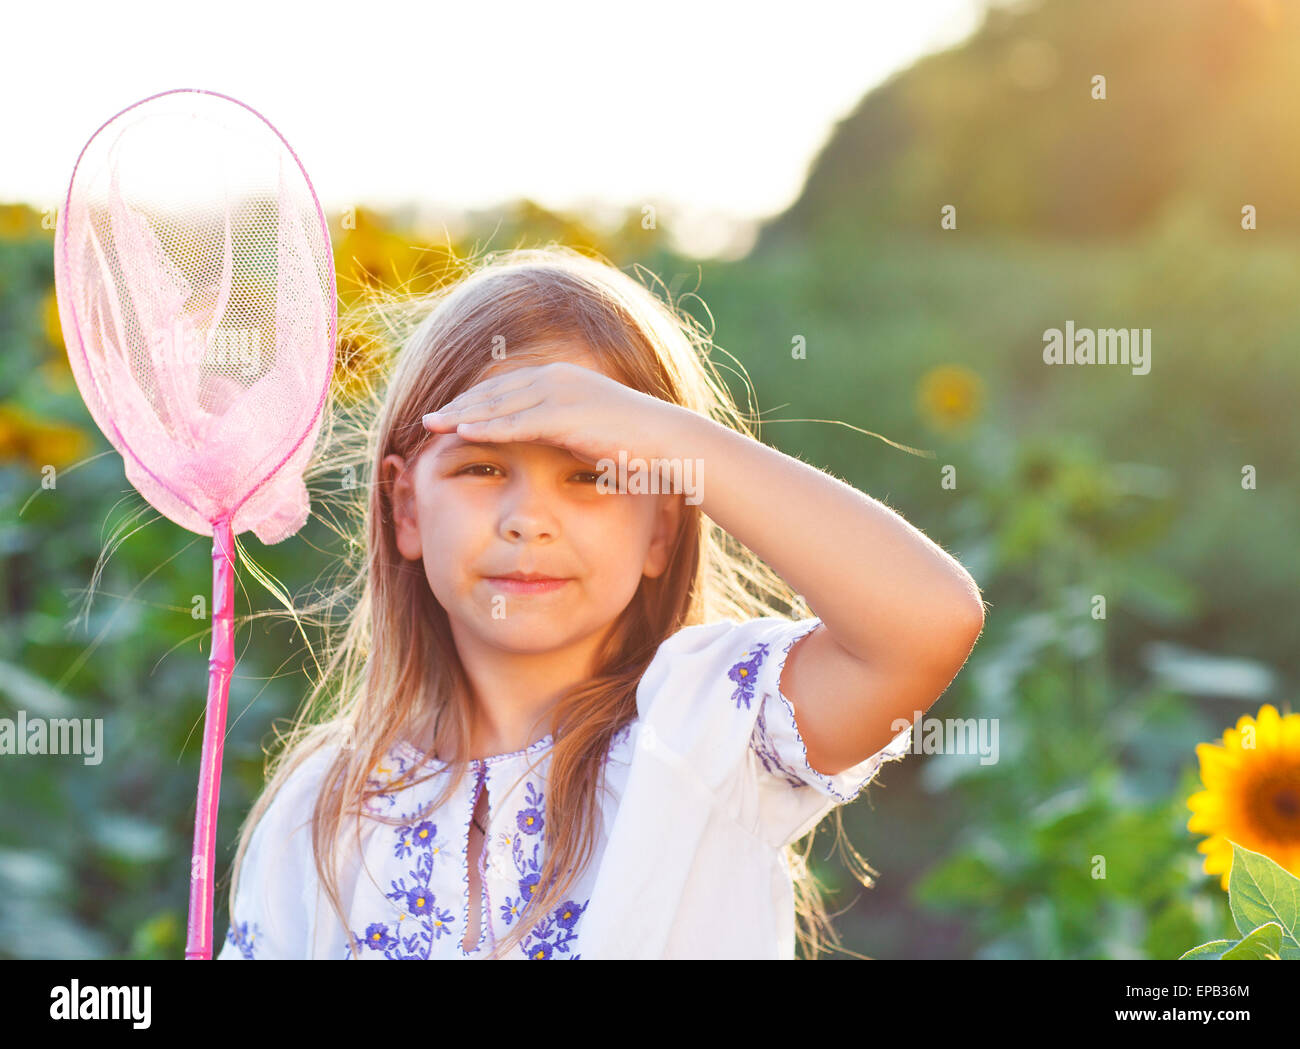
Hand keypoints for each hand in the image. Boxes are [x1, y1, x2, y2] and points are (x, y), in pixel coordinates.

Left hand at [420, 362, 685, 466]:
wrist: (667, 441)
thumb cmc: (635, 443)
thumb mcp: (590, 428)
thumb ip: (563, 428)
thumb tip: (546, 441)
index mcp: (562, 378)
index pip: (506, 387)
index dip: (474, 400)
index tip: (449, 413)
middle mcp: (557, 377)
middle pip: (494, 391)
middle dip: (459, 405)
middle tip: (427, 417)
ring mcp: (561, 393)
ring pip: (499, 404)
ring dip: (462, 414)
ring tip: (432, 425)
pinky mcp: (565, 414)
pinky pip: (516, 423)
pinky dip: (487, 427)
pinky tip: (462, 433)